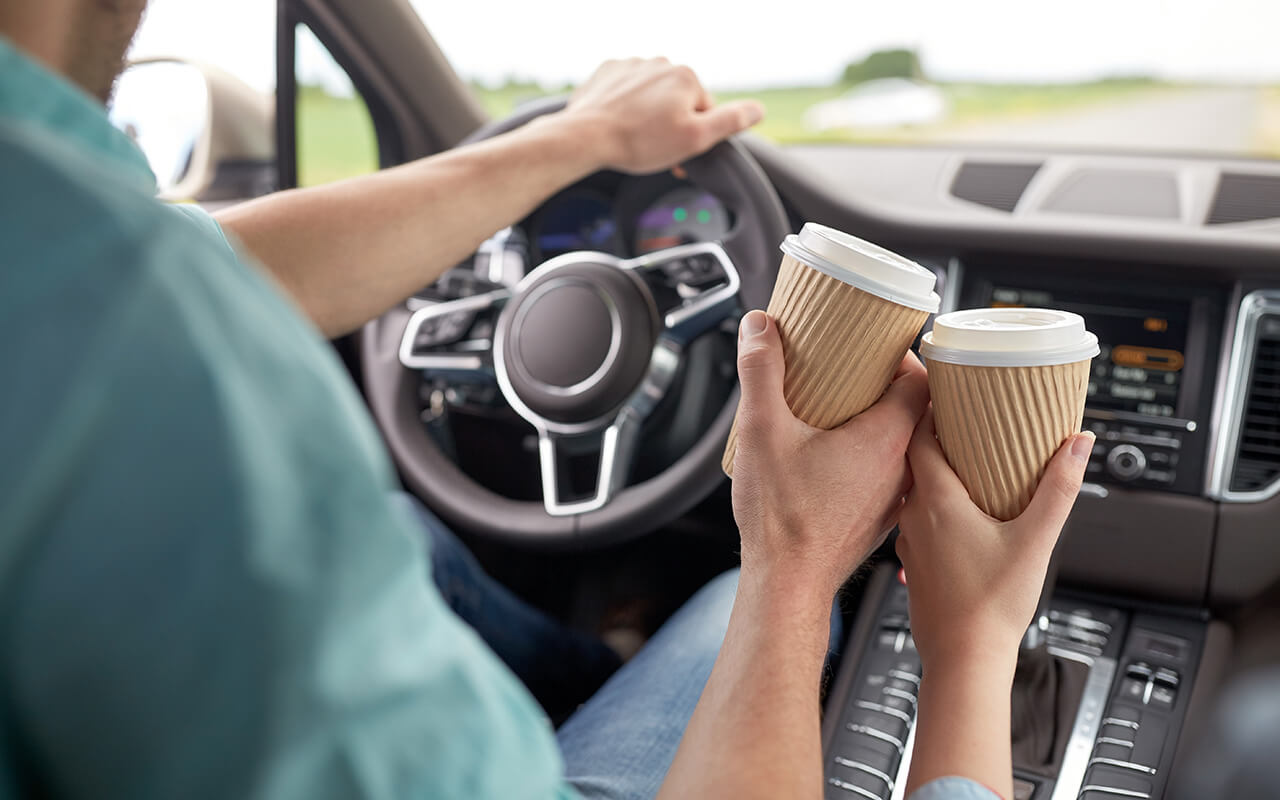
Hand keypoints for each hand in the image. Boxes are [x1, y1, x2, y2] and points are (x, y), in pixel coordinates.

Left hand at [561, 58, 763, 173]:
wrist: (586, 137)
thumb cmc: (639, 142)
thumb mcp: (695, 139)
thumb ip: (730, 122)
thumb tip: (758, 109)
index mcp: (686, 77)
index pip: (703, 111)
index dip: (693, 136)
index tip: (677, 153)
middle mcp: (660, 63)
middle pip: (677, 102)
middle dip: (670, 125)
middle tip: (654, 149)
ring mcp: (632, 66)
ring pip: (651, 97)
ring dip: (647, 116)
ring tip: (634, 138)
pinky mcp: (608, 73)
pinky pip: (626, 93)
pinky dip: (625, 108)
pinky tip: (619, 125)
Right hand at [729, 310, 929, 601]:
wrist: (785, 585)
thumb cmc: (782, 522)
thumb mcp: (761, 430)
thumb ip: (760, 371)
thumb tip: (761, 327)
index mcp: (886, 441)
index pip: (922, 382)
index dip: (905, 356)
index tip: (879, 344)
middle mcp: (900, 470)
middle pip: (916, 411)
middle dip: (889, 384)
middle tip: (859, 367)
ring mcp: (892, 498)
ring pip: (903, 446)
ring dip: (881, 422)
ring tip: (846, 407)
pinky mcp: (877, 520)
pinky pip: (887, 475)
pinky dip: (872, 456)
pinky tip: (838, 454)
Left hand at [896, 410, 1093, 670]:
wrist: (963, 659)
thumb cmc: (992, 606)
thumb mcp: (1036, 539)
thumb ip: (1059, 488)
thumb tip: (1078, 443)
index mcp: (935, 501)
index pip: (919, 437)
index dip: (931, 412)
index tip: (948, 394)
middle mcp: (912, 516)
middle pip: (914, 461)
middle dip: (935, 438)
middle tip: (960, 421)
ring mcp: (908, 542)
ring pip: (913, 492)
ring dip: (933, 474)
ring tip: (962, 463)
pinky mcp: (913, 564)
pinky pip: (917, 521)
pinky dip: (932, 507)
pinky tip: (957, 514)